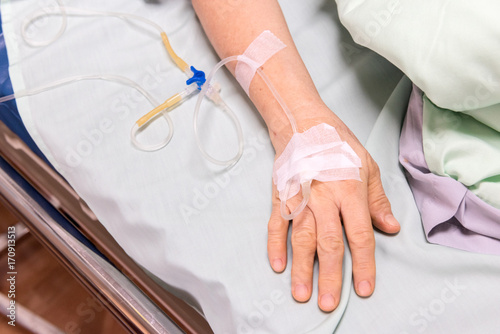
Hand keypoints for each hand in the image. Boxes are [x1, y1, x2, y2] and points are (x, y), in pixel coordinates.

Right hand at [266, 107, 399, 311]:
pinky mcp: (282, 195)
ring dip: (302, 268)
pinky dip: (276, 244)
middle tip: (328, 303)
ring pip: (301, 238)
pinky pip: (277, 223)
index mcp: (350, 192)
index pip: (359, 236)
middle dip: (330, 276)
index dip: (363, 265)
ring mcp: (300, 198)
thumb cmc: (339, 144)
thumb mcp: (368, 167)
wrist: (304, 123)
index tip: (364, 289)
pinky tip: (278, 265)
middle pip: (329, 243)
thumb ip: (377, 201)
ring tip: (301, 294)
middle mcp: (325, 198)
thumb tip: (390, 228)